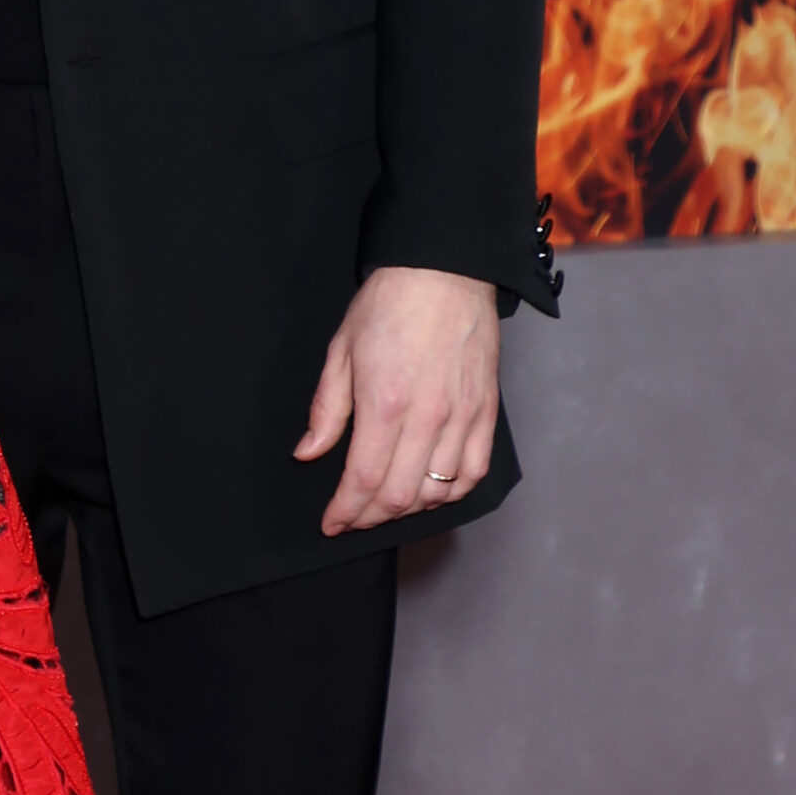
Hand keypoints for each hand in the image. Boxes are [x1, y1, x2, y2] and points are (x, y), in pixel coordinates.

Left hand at [295, 265, 499, 537]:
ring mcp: (462, 418)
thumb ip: (327, 408)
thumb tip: (309, 452)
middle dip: (371, 517)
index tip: (331, 523)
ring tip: (386, 504)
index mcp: (385, 402)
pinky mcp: (487, 413)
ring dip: (408, 509)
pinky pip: (473, 473)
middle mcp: (427, 418)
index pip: (364, 480)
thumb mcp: (342, 348)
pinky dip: (451, 494)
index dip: (345, 511)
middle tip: (353, 517)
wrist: (445, 271)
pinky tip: (432, 492)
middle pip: (400, 496)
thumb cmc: (388, 303)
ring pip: (438, 492)